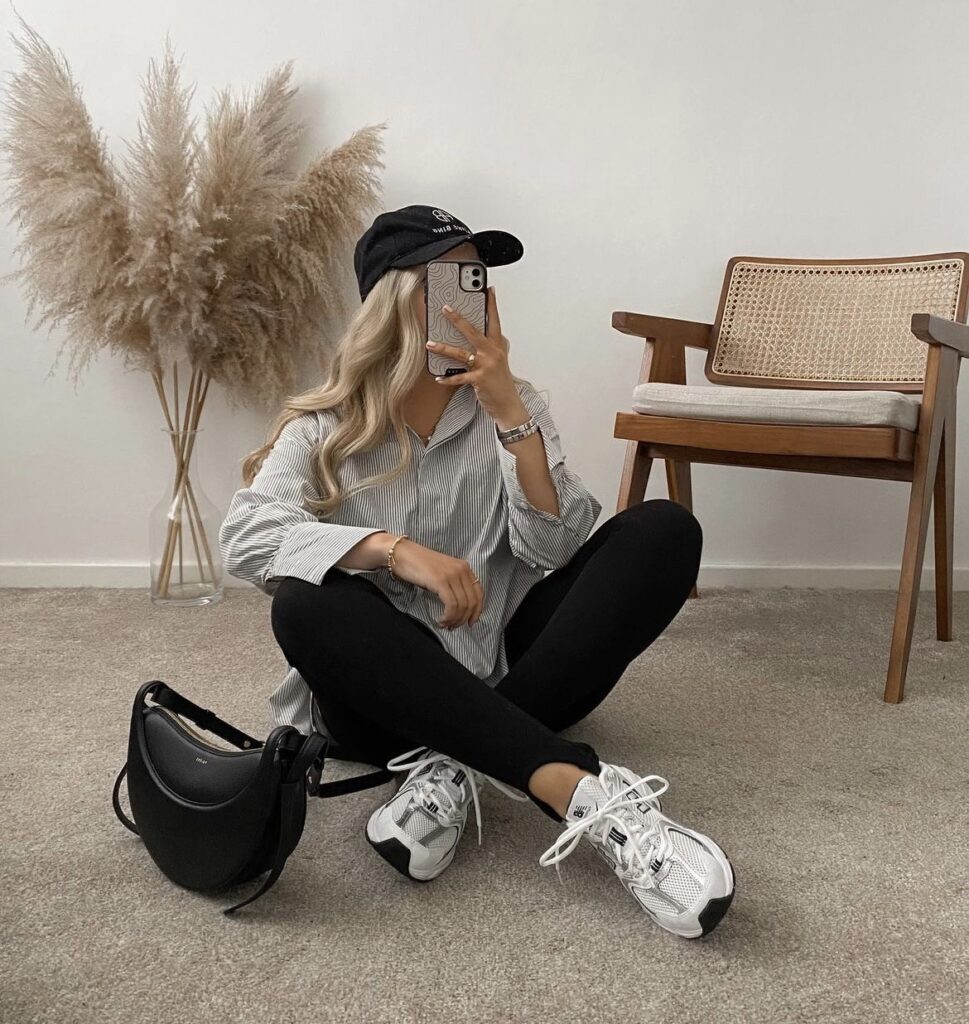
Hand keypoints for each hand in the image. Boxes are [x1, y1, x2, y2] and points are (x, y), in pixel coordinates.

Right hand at [389, 538, 483, 629]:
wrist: (402, 554)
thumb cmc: (419, 566)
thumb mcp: (443, 573)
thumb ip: (454, 586)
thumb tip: (461, 608)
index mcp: (464, 568)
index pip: (479, 593)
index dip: (477, 611)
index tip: (470, 622)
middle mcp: (461, 570)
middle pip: (472, 602)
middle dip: (463, 619)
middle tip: (453, 626)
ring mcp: (452, 575)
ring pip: (462, 605)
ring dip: (454, 620)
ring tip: (444, 624)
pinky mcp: (441, 581)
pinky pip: (451, 604)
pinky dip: (448, 616)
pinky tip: (441, 620)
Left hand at [426, 286, 527, 423]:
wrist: (508, 404)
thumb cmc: (501, 382)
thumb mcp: (499, 360)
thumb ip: (491, 347)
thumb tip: (479, 336)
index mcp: (498, 345)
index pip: (495, 320)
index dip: (492, 304)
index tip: (488, 289)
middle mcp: (493, 352)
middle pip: (473, 331)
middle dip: (458, 319)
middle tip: (445, 308)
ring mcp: (486, 366)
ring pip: (461, 353)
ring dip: (443, 348)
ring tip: (429, 343)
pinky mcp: (479, 380)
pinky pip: (459, 377)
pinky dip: (447, 378)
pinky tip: (438, 377)